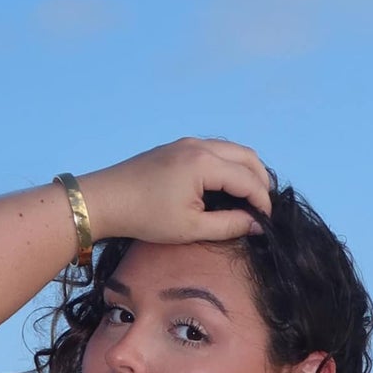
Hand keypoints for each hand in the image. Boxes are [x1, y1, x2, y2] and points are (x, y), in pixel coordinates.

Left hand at [76, 137, 272, 246]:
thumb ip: (228, 225)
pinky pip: (215, 150)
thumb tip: (255, 224)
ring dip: (246, 171)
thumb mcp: (190, 229)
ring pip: (232, 150)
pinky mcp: (178, 147)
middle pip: (247, 156)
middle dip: (260, 181)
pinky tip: (226, 186)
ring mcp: (187, 143)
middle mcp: (199, 146)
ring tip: (248, 198)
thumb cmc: (145, 217)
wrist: (106, 200)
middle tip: (262, 207)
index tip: (267, 221)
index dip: (262, 201)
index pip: (248, 179)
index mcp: (204, 163)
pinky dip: (229, 165)